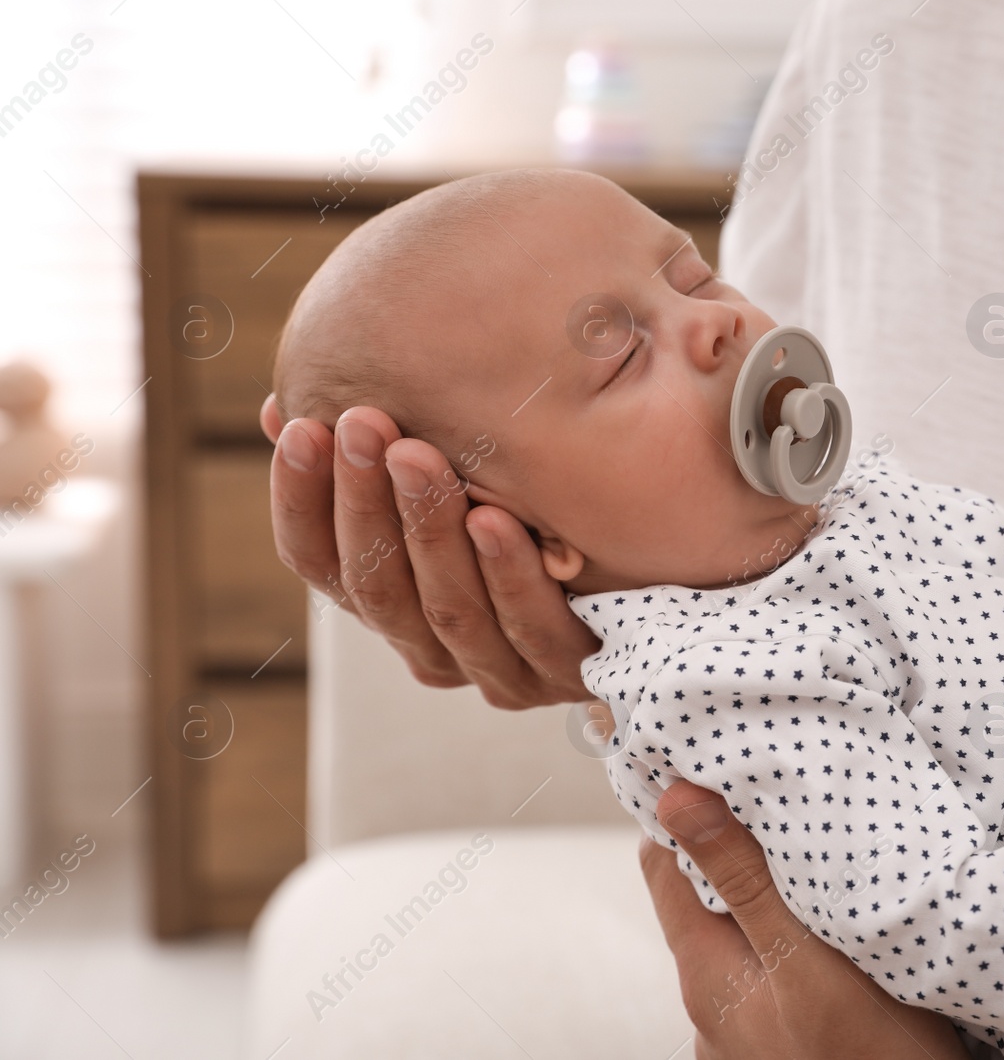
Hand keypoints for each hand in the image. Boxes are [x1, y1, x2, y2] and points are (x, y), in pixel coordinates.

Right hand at [261, 395, 596, 707]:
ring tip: (417, 455)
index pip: (318, 563)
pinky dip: (509, 573)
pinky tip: (495, 518)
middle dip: (365, 500)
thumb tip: (277, 408)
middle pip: (376, 586)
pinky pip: (529, 627)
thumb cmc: (531, 506)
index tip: (301, 429)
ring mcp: (497, 670)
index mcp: (389, 603)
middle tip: (363, 424)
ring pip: (445, 606)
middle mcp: (431, 647)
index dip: (301, 500)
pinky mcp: (563, 674)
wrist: (647, 581)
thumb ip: (376, 452)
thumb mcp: (454, 473)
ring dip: (426, 528)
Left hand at [641, 781, 968, 1059]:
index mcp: (705, 976)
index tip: (715, 766)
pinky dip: (790, 935)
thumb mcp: (808, 960)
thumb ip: (744, 882)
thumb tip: (675, 799)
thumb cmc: (875, 1056)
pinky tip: (830, 924)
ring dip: (766, 893)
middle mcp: (710, 1008)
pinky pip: (771, 970)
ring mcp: (742, 1033)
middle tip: (779, 798)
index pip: (659, 866)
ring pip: (741, 934)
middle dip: (733, 848)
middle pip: (701, 899)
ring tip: (812, 855)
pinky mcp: (781, 1041)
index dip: (681, 812)